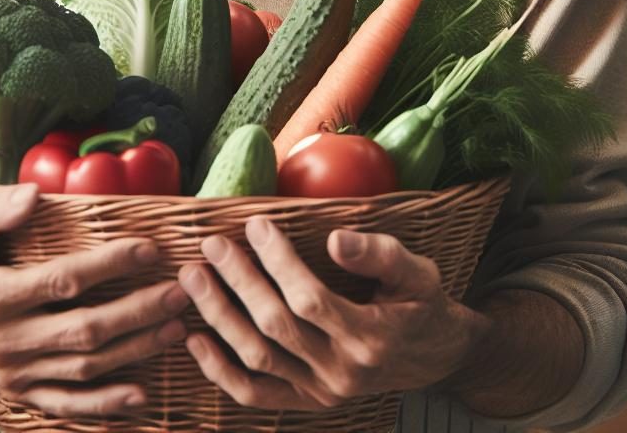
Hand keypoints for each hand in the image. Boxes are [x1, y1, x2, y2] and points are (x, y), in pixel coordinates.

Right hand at [0, 184, 190, 417]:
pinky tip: (140, 395)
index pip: (63, 281)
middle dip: (138, 312)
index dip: (110, 264)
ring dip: (134, 352)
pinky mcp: (17, 394)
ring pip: (83, 369)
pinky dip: (103, 407)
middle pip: (84, 330)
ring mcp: (13, 375)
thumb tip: (35, 194)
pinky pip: (65, 405)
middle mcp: (5, 342)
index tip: (149, 249)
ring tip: (175, 330)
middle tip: (179, 294)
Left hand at [177, 217, 488, 410]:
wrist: (432, 357)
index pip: (310, 299)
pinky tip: (195, 338)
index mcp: (370, 337)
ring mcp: (321, 391)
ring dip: (220, 316)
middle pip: (276, 326)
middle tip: (211, 244)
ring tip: (193, 277)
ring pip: (258, 359)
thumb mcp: (418, 272)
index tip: (255, 224)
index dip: (279, 262)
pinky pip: (255, 394)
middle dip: (238, 281)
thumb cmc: (422, 304)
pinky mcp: (306, 401)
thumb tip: (335, 238)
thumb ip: (379, 254)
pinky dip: (220, 370)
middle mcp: (342, 372)